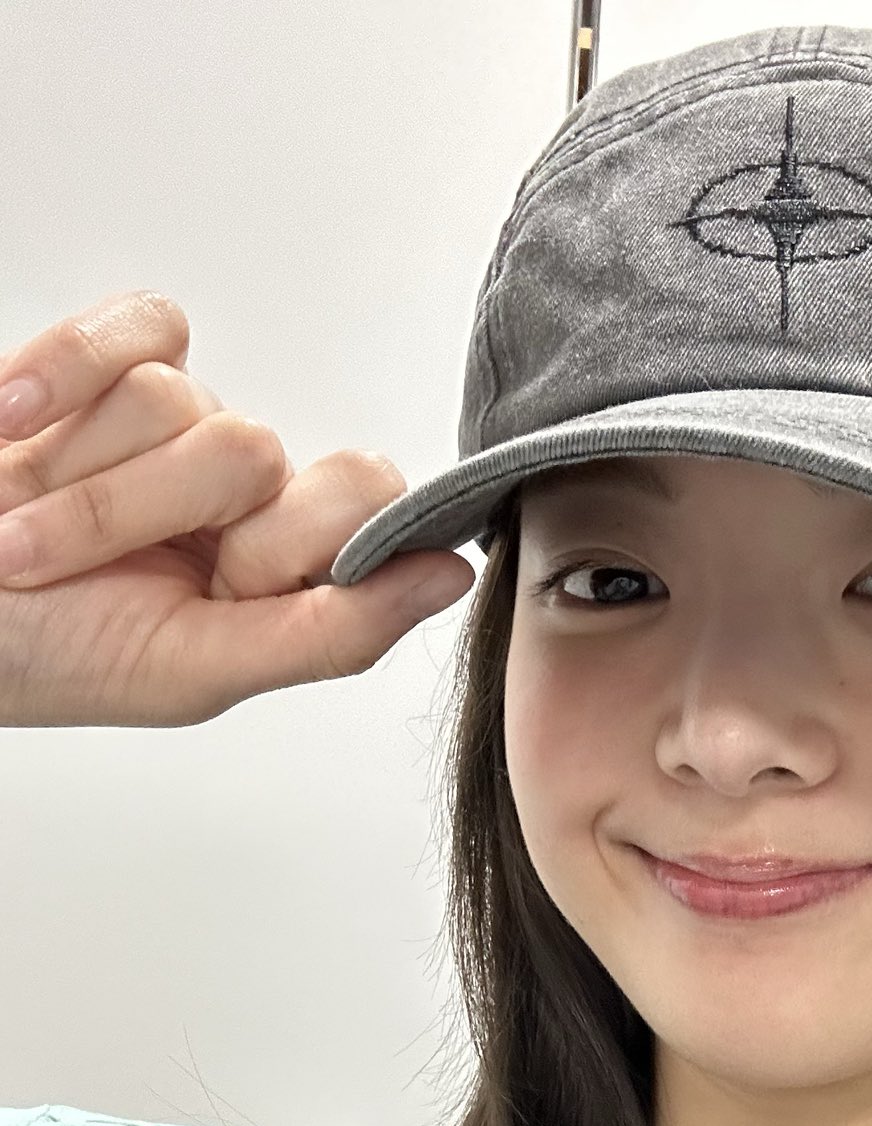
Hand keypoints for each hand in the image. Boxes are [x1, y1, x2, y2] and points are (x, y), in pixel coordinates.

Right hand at [0, 289, 474, 726]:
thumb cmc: (43, 654)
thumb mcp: (191, 671)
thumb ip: (330, 634)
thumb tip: (450, 578)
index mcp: (284, 570)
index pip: (362, 500)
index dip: (286, 537)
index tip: (209, 583)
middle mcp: (244, 492)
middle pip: (253, 450)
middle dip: (145, 512)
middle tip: (78, 572)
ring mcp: (177, 420)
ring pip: (174, 398)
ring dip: (78, 475)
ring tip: (24, 529)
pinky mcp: (111, 357)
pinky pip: (134, 329)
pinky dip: (60, 377)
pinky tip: (12, 431)